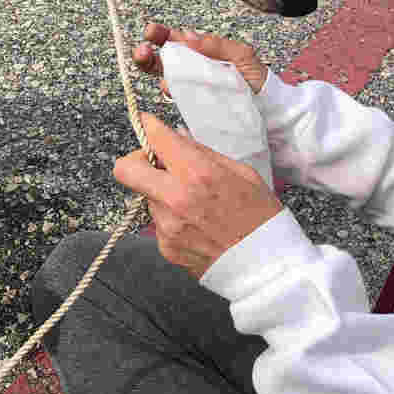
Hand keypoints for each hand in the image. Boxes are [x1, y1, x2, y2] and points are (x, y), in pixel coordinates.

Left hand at [115, 113, 282, 277]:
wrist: (268, 270)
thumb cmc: (262, 218)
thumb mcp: (243, 174)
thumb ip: (204, 153)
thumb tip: (177, 136)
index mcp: (199, 174)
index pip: (156, 139)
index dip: (149, 127)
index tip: (147, 123)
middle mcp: (176, 199)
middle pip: (125, 169)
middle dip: (137, 160)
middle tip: (157, 164)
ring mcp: (166, 226)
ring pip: (145, 195)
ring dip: (160, 192)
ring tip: (192, 203)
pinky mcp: (165, 247)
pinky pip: (157, 221)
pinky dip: (170, 217)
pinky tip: (196, 224)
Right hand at [132, 22, 269, 96]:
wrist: (270, 110)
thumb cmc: (258, 80)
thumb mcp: (242, 54)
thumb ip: (216, 44)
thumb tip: (188, 37)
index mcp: (200, 51)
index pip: (175, 40)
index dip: (160, 35)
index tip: (151, 32)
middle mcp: (190, 68)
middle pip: (160, 59)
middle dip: (146, 53)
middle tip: (142, 50)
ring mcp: (189, 87)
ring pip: (162, 76)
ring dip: (152, 69)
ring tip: (154, 67)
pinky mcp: (191, 105)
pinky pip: (174, 97)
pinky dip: (168, 90)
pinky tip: (169, 87)